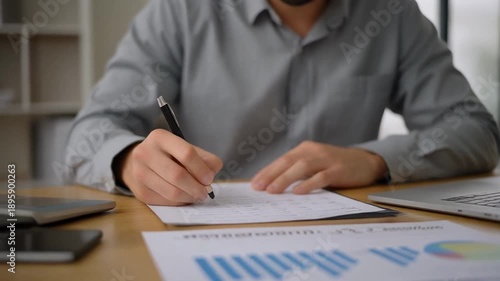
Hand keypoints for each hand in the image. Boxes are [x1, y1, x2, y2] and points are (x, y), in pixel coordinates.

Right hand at [117, 129, 222, 205]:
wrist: (142, 162)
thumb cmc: (170, 155)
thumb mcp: (186, 148)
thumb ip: (205, 159)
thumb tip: (211, 176)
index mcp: (160, 138)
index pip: (187, 154)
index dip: (201, 169)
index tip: (209, 178)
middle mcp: (145, 153)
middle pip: (178, 175)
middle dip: (196, 187)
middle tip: (205, 192)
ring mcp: (140, 173)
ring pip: (172, 192)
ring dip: (189, 197)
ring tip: (196, 195)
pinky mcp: (140, 191)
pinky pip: (166, 201)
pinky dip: (180, 201)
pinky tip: (183, 196)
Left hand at [251, 141, 387, 193]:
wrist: (366, 162)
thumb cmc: (336, 165)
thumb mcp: (315, 163)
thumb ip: (298, 170)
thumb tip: (275, 183)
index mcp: (305, 149)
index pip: (282, 160)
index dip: (267, 171)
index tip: (254, 183)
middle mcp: (314, 151)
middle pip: (288, 162)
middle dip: (271, 175)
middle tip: (258, 187)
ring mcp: (326, 160)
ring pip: (301, 168)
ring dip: (285, 179)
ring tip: (273, 190)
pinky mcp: (338, 170)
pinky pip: (321, 177)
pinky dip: (308, 184)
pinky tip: (298, 192)